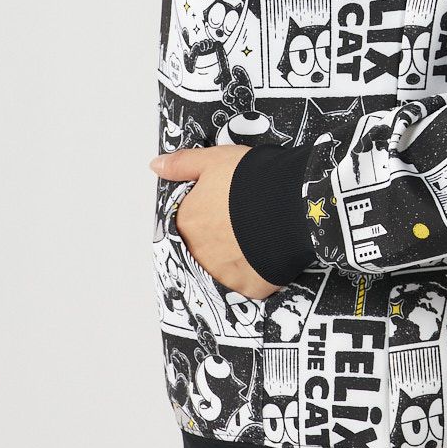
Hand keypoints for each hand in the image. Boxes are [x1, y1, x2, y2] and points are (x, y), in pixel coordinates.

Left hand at [149, 144, 282, 300]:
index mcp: (186, 221)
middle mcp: (198, 251)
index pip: (188, 223)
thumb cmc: (252, 179)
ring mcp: (222, 273)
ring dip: (236, 256)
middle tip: (243, 222)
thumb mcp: (213, 160)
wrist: (290, 203)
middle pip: (204, 247)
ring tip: (258, 237)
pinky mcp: (247, 287)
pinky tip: (268, 255)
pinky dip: (256, 273)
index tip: (224, 210)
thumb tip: (156, 166)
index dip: (208, 214)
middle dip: (220, 236)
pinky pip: (248, 283)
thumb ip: (182, 164)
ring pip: (224, 268)